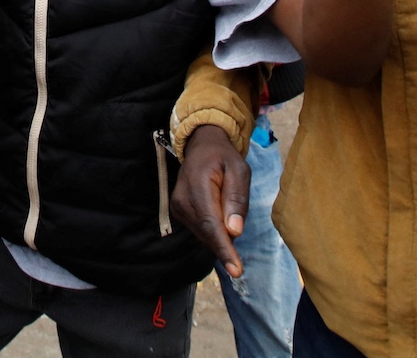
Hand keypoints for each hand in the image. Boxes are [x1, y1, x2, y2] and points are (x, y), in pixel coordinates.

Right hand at [170, 126, 248, 277]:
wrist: (201, 146)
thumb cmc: (223, 157)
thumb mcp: (239, 170)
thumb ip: (237, 199)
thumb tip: (234, 231)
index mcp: (198, 186)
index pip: (211, 225)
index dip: (224, 249)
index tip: (236, 270)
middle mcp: (182, 200)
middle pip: (208, 233)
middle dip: (227, 239)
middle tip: (238, 220)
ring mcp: (177, 207)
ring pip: (204, 234)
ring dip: (220, 232)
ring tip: (227, 207)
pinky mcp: (178, 212)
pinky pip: (200, 230)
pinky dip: (213, 229)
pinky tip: (219, 213)